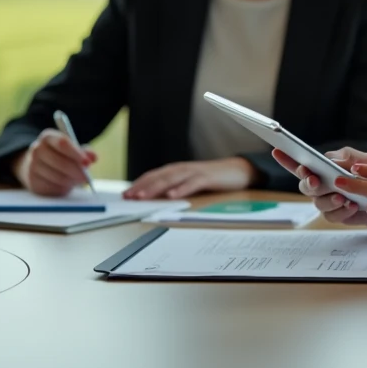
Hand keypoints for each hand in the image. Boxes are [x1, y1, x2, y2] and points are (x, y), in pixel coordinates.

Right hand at [13, 129, 96, 196]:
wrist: (37, 166)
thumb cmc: (60, 155)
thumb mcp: (72, 149)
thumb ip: (84, 151)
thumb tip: (93, 157)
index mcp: (48, 137)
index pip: (62, 143)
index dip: (76, 153)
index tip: (88, 163)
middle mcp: (37, 149)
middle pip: (59, 161)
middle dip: (75, 171)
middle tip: (86, 177)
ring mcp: (32, 166)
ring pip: (56, 177)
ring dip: (70, 180)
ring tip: (78, 180)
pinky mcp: (33, 182)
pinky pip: (51, 187)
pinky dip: (62, 188)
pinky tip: (66, 184)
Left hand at [123, 157, 258, 198]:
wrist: (240, 170)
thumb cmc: (215, 179)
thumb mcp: (192, 183)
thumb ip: (177, 187)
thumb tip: (158, 199)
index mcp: (179, 170)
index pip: (155, 175)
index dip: (139, 183)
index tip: (126, 194)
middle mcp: (185, 168)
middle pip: (160, 176)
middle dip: (143, 186)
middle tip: (128, 196)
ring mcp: (196, 172)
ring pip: (172, 178)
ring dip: (156, 187)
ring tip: (143, 196)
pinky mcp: (208, 177)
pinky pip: (193, 183)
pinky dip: (181, 189)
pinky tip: (172, 196)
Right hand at [271, 147, 366, 226]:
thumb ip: (352, 158)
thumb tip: (332, 159)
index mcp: (328, 166)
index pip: (302, 163)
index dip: (289, 162)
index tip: (295, 163)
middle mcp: (324, 184)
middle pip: (306, 186)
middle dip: (309, 184)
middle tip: (316, 181)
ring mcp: (330, 201)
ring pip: (318, 203)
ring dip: (327, 200)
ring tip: (342, 196)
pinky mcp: (339, 215)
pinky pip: (333, 216)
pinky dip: (341, 211)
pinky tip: (352, 206)